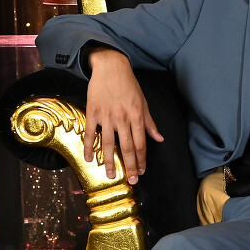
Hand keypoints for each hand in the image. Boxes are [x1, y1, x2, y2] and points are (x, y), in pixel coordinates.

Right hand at [84, 47, 162, 182]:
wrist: (111, 67)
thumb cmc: (129, 85)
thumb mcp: (143, 102)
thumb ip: (150, 123)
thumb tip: (159, 139)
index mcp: (137, 117)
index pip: (141, 144)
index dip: (142, 160)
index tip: (142, 172)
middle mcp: (123, 119)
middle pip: (127, 147)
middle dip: (130, 166)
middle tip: (131, 181)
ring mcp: (107, 116)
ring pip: (109, 144)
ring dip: (110, 161)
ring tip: (111, 175)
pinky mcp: (93, 112)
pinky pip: (90, 133)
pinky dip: (89, 147)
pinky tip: (89, 159)